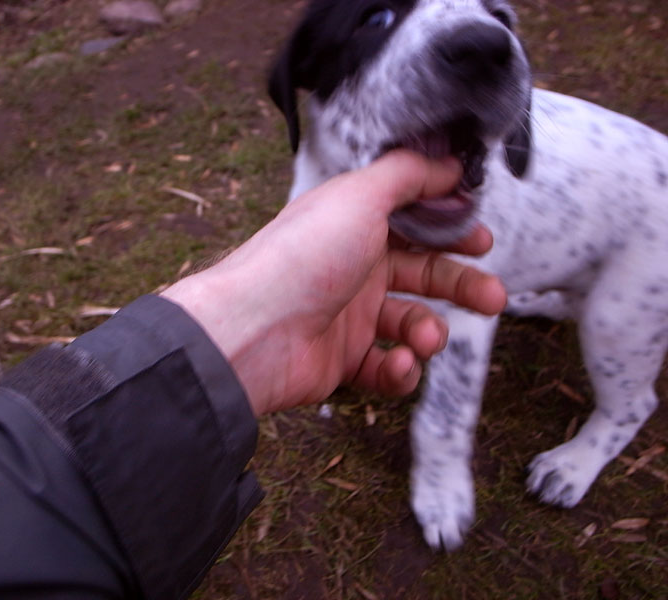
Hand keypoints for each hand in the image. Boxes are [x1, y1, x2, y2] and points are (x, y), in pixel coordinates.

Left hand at [162, 151, 505, 415]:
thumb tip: (448, 163)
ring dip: (429, 332)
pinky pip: (386, 368)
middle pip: (422, 275)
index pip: (413, 225)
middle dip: (461, 286)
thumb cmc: (303, 258)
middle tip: (492, 296)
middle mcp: (353, 268)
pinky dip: (400, 371)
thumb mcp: (359, 197)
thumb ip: (407, 175)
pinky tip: (398, 364)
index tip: (481, 239)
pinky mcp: (342, 360)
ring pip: (410, 324)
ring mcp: (347, 316)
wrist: (254, 330)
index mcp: (355, 226)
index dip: (450, 231)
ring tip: (426, 338)